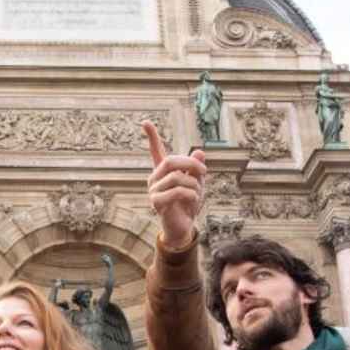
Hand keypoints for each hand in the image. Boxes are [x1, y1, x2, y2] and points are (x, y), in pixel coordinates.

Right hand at [143, 121, 206, 249]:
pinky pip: (177, 191)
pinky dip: (191, 194)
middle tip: (204, 171)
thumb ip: (197, 168)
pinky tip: (193, 200)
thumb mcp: (197, 183)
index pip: (155, 151)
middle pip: (170, 160)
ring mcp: (153, 191)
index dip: (151, 136)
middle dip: (190, 164)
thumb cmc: (188, 205)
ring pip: (176, 177)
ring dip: (194, 184)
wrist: (184, 227)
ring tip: (197, 194)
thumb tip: (200, 152)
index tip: (145, 122)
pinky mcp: (157, 203)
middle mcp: (155, 179)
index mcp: (163, 172)